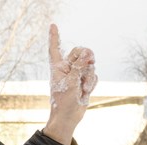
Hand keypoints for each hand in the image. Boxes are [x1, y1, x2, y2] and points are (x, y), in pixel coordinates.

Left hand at [43, 24, 96, 144]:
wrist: (68, 117)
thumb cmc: (63, 101)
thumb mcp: (70, 81)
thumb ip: (79, 65)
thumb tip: (88, 52)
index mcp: (57, 67)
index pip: (55, 48)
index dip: (54, 37)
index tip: (53, 24)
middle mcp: (67, 69)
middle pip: (80, 52)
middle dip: (86, 58)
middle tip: (88, 63)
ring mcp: (77, 75)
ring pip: (89, 64)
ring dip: (89, 75)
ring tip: (82, 88)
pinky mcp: (84, 81)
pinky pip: (93, 75)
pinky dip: (91, 83)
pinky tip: (85, 92)